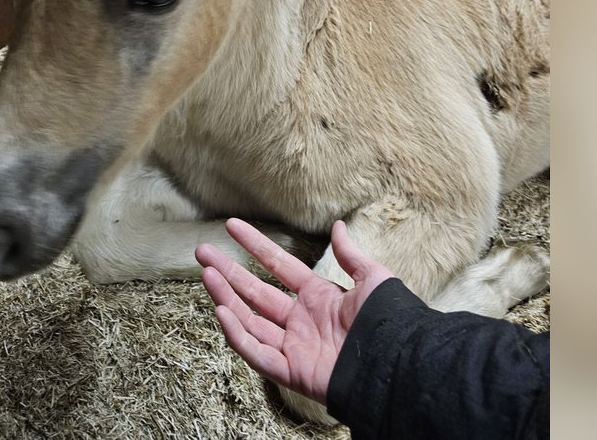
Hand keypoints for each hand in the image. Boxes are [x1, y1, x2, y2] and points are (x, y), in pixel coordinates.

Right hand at [195, 218, 393, 404]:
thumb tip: (338, 226)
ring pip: (249, 321)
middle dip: (227, 272)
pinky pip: (257, 353)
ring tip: (206, 275)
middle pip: (255, 292)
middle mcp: (301, 320)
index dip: (255, 245)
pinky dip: (238, 334)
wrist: (395, 361)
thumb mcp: (372, 279)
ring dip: (226, 298)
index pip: (277, 265)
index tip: (232, 227)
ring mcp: (294, 346)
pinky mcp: (291, 370)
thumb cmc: (388, 321)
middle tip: (202, 252)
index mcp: (318, 297)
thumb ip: (350, 255)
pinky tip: (221, 311)